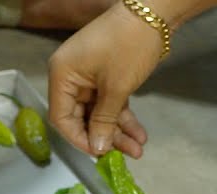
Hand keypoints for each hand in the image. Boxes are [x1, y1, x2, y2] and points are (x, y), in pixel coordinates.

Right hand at [47, 4, 152, 157]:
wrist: (154, 14)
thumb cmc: (128, 45)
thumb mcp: (116, 88)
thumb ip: (103, 121)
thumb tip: (96, 149)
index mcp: (62, 75)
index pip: (61, 117)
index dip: (79, 138)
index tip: (98, 154)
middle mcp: (71, 76)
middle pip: (81, 118)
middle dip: (104, 137)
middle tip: (124, 156)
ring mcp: (89, 76)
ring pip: (99, 113)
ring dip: (117, 131)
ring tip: (138, 150)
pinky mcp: (106, 76)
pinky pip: (110, 103)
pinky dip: (123, 117)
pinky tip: (138, 134)